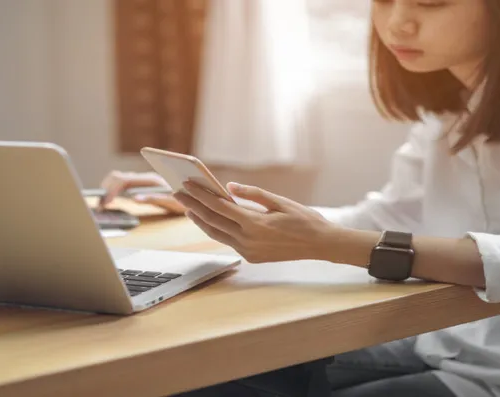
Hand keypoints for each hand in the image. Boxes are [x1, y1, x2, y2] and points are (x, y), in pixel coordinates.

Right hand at [99, 171, 185, 213]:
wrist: (199, 195)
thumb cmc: (188, 199)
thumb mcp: (173, 202)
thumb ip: (154, 198)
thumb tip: (135, 198)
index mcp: (151, 179)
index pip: (124, 180)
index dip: (111, 190)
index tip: (105, 202)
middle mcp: (146, 177)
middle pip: (118, 177)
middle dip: (106, 190)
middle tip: (100, 206)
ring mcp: (143, 181)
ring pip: (119, 179)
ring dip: (108, 189)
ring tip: (103, 204)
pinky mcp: (143, 186)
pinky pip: (123, 184)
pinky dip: (114, 190)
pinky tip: (111, 200)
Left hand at [173, 181, 337, 262]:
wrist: (321, 245)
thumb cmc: (303, 219)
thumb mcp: (279, 201)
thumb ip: (252, 194)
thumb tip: (227, 188)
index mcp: (254, 224)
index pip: (219, 207)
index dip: (200, 195)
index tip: (187, 185)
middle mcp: (247, 240)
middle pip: (212, 220)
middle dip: (193, 205)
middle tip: (178, 193)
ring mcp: (248, 251)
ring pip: (216, 234)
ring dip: (200, 220)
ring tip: (188, 207)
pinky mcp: (251, 257)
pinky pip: (228, 241)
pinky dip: (215, 229)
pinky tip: (208, 220)